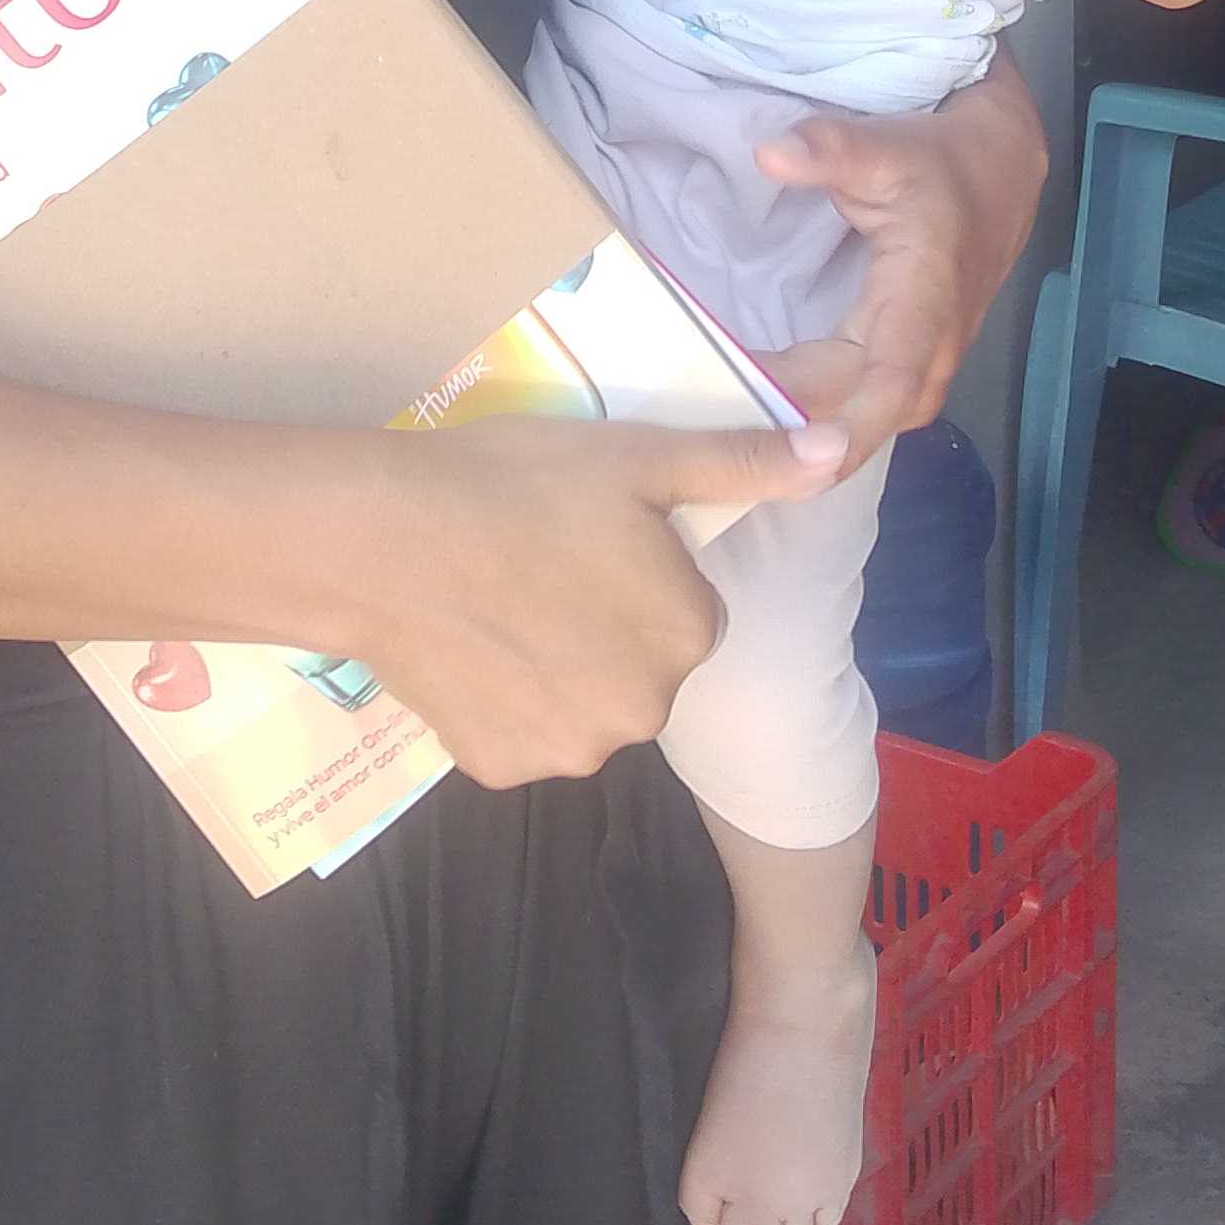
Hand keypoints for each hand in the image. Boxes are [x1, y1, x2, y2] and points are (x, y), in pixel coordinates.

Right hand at [343, 411, 850, 787]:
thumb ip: (745, 464)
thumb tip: (842, 454)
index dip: (636, 571)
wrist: (382, 542)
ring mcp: (569, 752)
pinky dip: (500, 702)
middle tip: (537, 567)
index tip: (582, 536)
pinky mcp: (500, 771)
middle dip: (600, 628)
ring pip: (579, 707)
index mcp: (688, 633)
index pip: (684, 610)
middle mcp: (645, 712)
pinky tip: (466, 646)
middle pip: (636, 668)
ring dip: (553, 671)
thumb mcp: (640, 456)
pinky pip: (518, 736)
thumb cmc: (517, 484)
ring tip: (495, 603)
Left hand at [755, 58, 1050, 462]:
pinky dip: (806, 419)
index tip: (792, 460)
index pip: (891, 383)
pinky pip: (853, 409)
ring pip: (854, 421)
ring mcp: (918, 369)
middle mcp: (927, 352)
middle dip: (787, 439)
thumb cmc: (939, 165)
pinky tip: (753, 416)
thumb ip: (828, 149)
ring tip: (719, 435)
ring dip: (794, 436)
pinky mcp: (903, 371)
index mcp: (925, 302)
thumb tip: (769, 152)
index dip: (848, 428)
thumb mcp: (886, 146)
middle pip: (855, 415)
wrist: (998, 177)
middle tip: (705, 438)